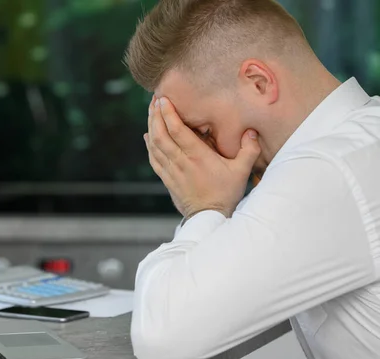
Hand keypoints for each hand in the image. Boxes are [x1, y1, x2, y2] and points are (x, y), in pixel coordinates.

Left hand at [145, 96, 260, 217]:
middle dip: (155, 115)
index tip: (163, 99)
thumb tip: (251, 131)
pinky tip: (148, 135)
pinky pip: (153, 158)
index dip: (168, 114)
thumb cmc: (226, 193)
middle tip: (154, 100)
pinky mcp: (167, 179)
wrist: (209, 218)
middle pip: (161, 134)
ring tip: (151, 112)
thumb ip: (249, 149)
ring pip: (154, 145)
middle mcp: (180, 161)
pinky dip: (149, 145)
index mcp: (197, 156)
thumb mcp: (241, 171)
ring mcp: (171, 171)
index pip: (177, 130)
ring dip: (151, 126)